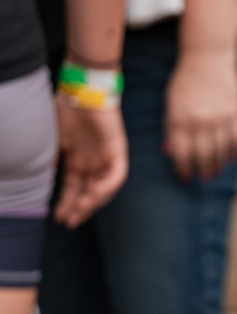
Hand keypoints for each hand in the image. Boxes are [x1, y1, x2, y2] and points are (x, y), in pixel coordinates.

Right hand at [54, 98, 127, 227]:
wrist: (81, 89)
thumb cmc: (65, 109)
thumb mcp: (52, 140)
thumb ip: (50, 159)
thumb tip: (41, 178)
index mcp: (77, 159)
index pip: (73, 188)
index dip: (66, 203)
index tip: (58, 218)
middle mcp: (92, 161)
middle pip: (88, 192)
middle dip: (79, 208)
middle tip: (70, 223)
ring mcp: (106, 157)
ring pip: (104, 188)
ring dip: (92, 202)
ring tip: (80, 213)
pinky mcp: (118, 151)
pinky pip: (116, 175)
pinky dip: (106, 187)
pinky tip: (94, 197)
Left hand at [164, 50, 236, 180]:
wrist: (209, 58)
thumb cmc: (185, 80)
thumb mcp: (171, 102)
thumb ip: (170, 127)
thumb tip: (169, 151)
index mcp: (181, 118)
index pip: (182, 152)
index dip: (182, 168)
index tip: (184, 177)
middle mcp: (201, 121)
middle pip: (202, 155)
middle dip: (201, 170)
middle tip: (202, 179)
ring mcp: (220, 118)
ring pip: (220, 150)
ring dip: (218, 165)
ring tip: (215, 173)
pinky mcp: (234, 113)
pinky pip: (235, 138)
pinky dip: (233, 151)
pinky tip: (230, 159)